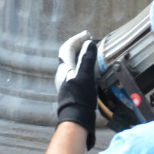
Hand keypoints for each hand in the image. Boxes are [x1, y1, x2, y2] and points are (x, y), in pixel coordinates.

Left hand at [54, 30, 97, 149]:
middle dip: (78, 46)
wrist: (76, 118)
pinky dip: (82, 65)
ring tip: (91, 52)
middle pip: (68, 54)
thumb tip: (89, 43)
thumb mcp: (86, 76)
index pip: (67, 48)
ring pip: (71, 63)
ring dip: (80, 55)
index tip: (87, 34)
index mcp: (65, 68)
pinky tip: (90, 69)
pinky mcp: (70, 89)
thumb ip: (87, 59)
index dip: (76, 39)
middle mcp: (63, 73)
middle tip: (89, 41)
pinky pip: (75, 71)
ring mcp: (66, 82)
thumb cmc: (80, 97)